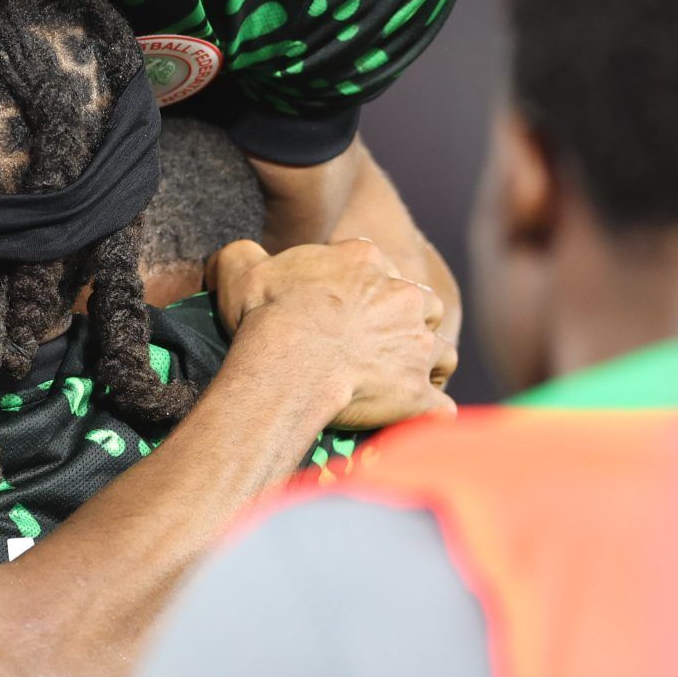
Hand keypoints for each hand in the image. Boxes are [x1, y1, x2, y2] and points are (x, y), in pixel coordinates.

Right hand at [207, 238, 452, 430]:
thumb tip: (234, 256)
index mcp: (366, 261)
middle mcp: (403, 297)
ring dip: (428, 366)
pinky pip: (440, 408)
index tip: (347, 311)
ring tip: (400, 382)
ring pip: (443, 352)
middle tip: (377, 346)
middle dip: (409, 324)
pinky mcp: (418, 392)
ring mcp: (417, 345)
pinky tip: (413, 421)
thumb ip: (243, 255)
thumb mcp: (242, 269)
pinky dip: (430, 415)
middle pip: (424, 306)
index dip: (368, 290)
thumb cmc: (266, 313)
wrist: (288, 361)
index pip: (382, 268)